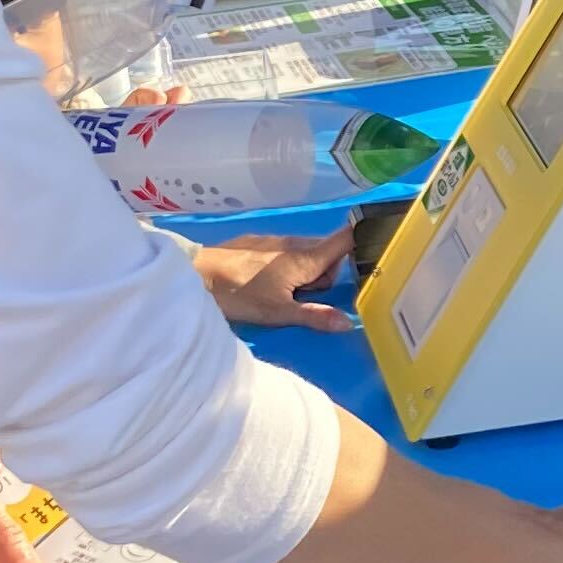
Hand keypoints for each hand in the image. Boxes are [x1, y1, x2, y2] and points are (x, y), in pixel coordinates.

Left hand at [192, 225, 355, 331]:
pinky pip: (285, 251)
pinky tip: (264, 281)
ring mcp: (275, 239)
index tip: (366, 259)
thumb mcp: (279, 313)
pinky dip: (285, 266)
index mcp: (305, 258)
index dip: (360, 243)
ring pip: (305, 253)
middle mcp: (294, 242)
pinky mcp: (258, 241)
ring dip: (302, 272)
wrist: (196, 275)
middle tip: (302, 296)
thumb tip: (348, 323)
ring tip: (281, 292)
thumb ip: (315, 316)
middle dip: (322, 275)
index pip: (345, 239)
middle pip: (326, 254)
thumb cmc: (239, 295)